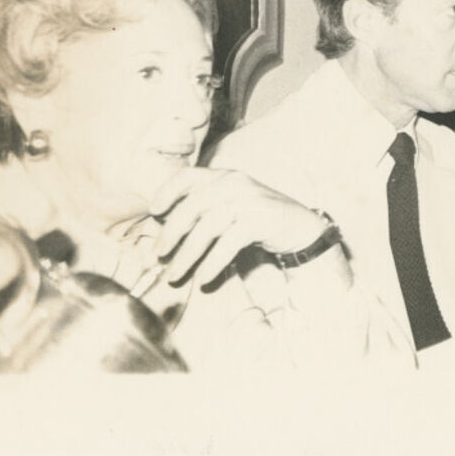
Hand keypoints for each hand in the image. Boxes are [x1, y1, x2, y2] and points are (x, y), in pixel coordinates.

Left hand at [146, 166, 343, 289]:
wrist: (300, 229)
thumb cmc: (257, 222)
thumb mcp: (230, 208)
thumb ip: (204, 212)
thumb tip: (165, 235)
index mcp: (223, 177)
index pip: (187, 176)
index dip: (166, 192)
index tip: (154, 213)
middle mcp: (234, 183)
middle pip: (192, 206)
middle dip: (171, 233)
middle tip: (159, 255)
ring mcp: (249, 199)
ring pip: (208, 227)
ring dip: (187, 255)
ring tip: (174, 276)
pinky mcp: (261, 219)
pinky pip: (229, 243)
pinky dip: (213, 262)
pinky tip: (203, 279)